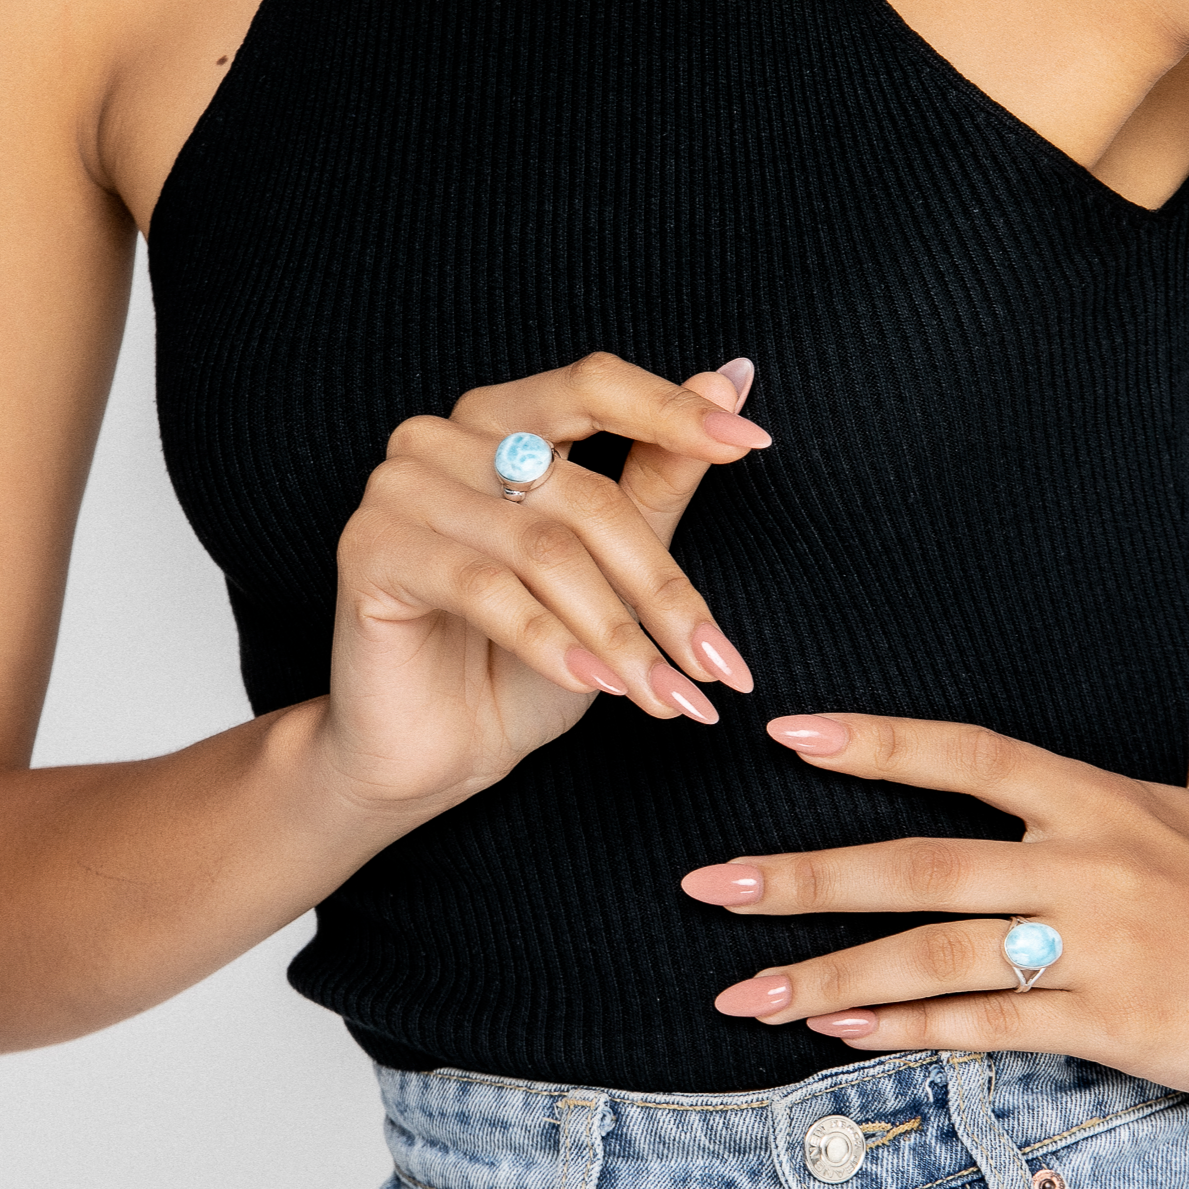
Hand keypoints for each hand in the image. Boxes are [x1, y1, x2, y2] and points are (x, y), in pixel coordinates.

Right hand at [316, 352, 764, 816]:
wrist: (438, 746)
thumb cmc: (523, 660)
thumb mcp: (611, 571)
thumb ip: (659, 476)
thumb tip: (732, 376)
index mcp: (502, 421)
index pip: (594, 386)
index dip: (674, 411)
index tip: (753, 443)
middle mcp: (444, 439)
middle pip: (584, 494)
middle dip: (662, 591)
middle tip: (716, 663)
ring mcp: (399, 489)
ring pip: (544, 551)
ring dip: (617, 636)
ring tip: (668, 697)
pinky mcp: (369, 549)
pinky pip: (485, 589)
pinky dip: (551, 644)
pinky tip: (596, 687)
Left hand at [684, 629, 1188, 1111]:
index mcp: (1094, 799)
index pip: (966, 752)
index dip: (875, 741)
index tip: (788, 735)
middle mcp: (1081, 865)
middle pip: (917, 864)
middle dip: (804, 876)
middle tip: (711, 884)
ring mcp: (1090, 947)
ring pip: (933, 957)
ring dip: (829, 975)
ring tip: (745, 991)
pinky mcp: (1104, 1023)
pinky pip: (982, 1028)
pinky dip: (904, 1033)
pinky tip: (836, 1032)